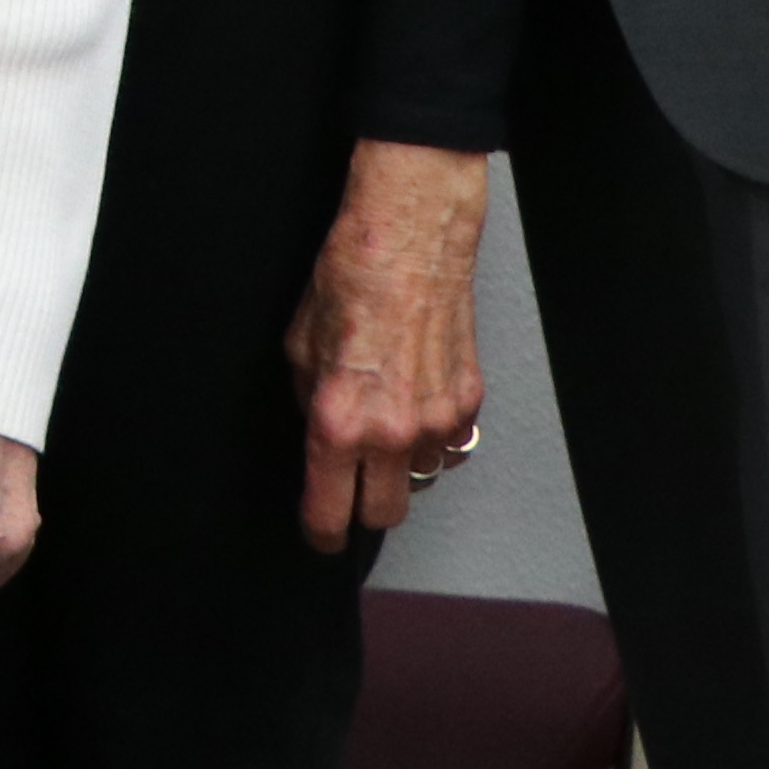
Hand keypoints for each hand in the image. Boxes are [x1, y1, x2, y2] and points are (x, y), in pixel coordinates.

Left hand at [284, 141, 495, 544]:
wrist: (411, 237)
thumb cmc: (352, 277)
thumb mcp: (299, 345)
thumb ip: (307, 400)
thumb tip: (316, 429)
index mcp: (339, 422)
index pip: (329, 512)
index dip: (320, 530)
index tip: (318, 531)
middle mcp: (391, 432)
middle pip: (383, 515)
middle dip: (362, 507)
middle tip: (350, 483)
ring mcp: (436, 421)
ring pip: (420, 479)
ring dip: (401, 464)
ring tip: (386, 419)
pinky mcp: (469, 403)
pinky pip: (450, 442)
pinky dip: (433, 431)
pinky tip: (416, 394)